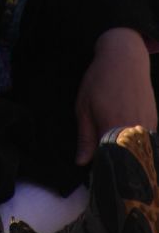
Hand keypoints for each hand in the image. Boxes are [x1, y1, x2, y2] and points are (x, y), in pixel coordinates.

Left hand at [74, 28, 156, 164]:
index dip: (103, 169)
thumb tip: (81, 162)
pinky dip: (137, 145)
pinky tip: (128, 141)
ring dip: (128, 155)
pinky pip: (146, 142)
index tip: (97, 174)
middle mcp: (133, 130)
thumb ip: (85, 136)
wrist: (125, 58)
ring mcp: (147, 127)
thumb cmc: (100, 80)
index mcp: (113, 128)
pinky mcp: (154, 122)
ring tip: (117, 150)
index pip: (109, 162)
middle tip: (106, 162)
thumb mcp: (84, 106)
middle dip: (117, 164)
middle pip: (127, 160)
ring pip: (138, 152)